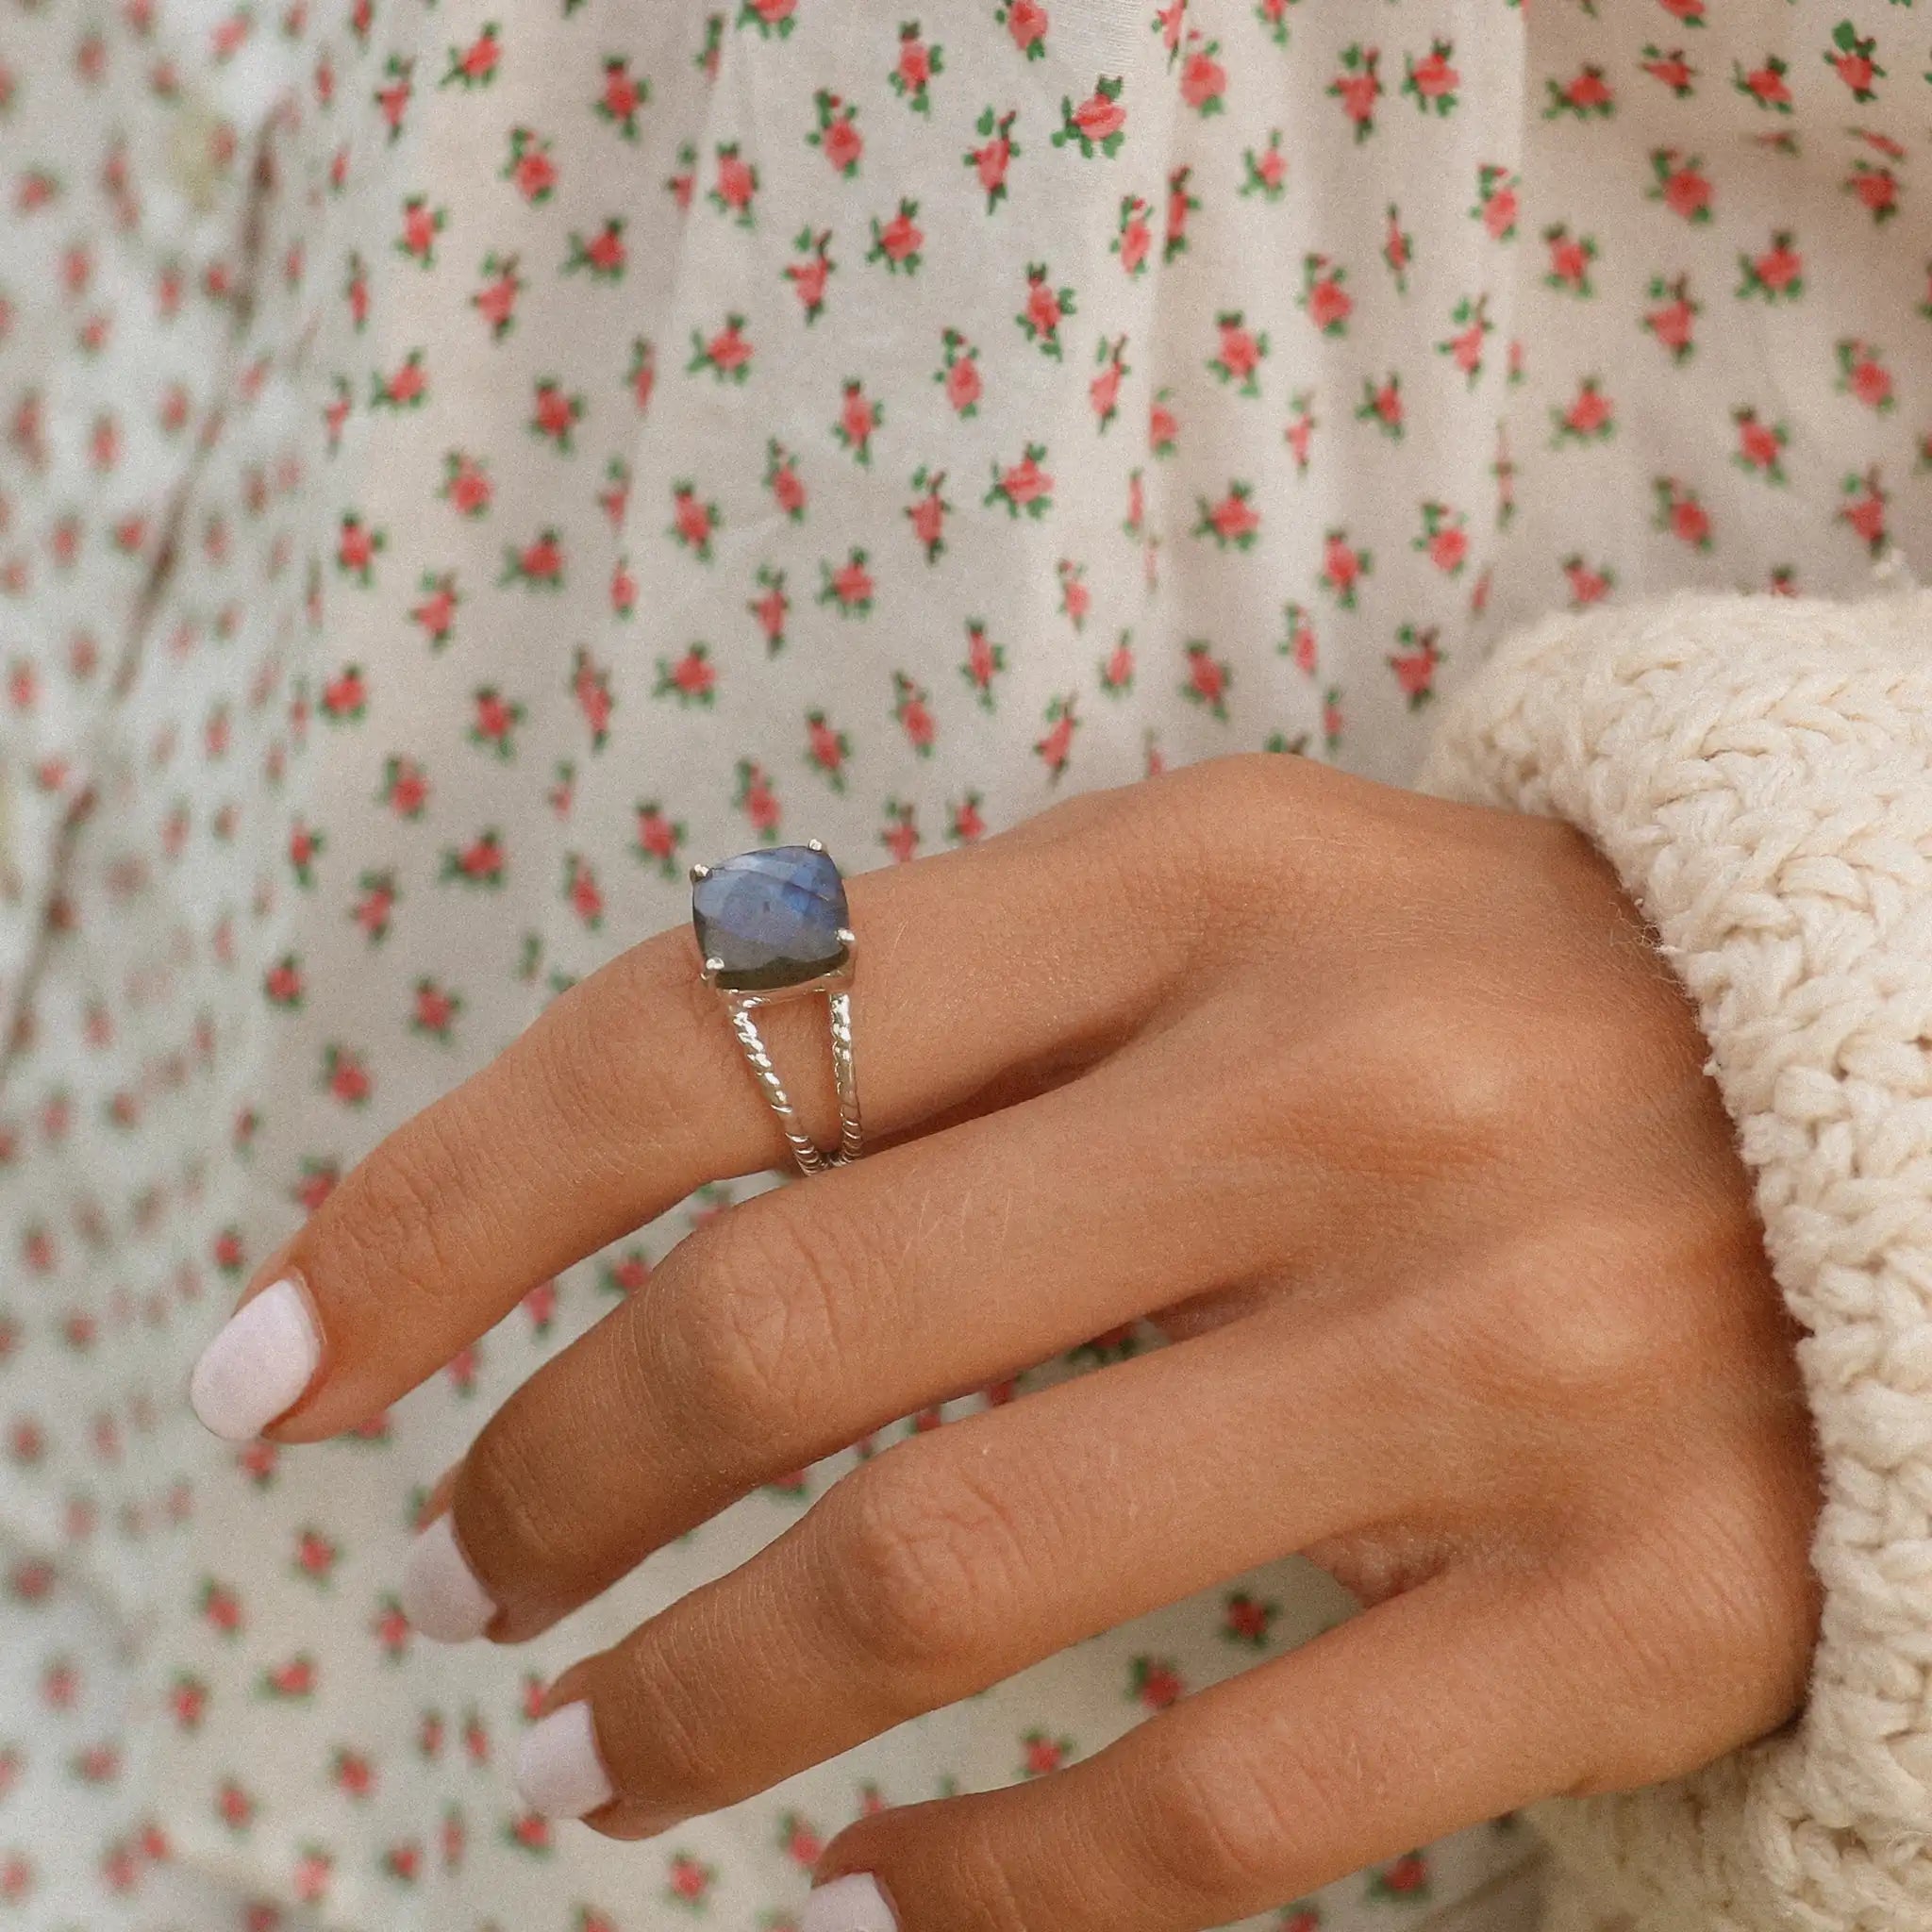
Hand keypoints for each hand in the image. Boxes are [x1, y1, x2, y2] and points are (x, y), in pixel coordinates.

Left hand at [191, 755, 1820, 1931]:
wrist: (1889, 1084)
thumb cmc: (1481, 994)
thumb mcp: (1236, 906)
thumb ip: (956, 1006)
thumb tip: (615, 1202)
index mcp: (1214, 869)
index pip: (711, 1024)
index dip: (437, 1207)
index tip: (277, 1364)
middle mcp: (1348, 1087)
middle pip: (787, 1322)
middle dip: (547, 1484)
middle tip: (466, 1576)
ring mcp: (1504, 1353)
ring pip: (953, 1581)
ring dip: (696, 1706)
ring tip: (590, 1754)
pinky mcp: (1632, 1602)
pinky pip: (1212, 1809)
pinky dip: (979, 1887)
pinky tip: (867, 1886)